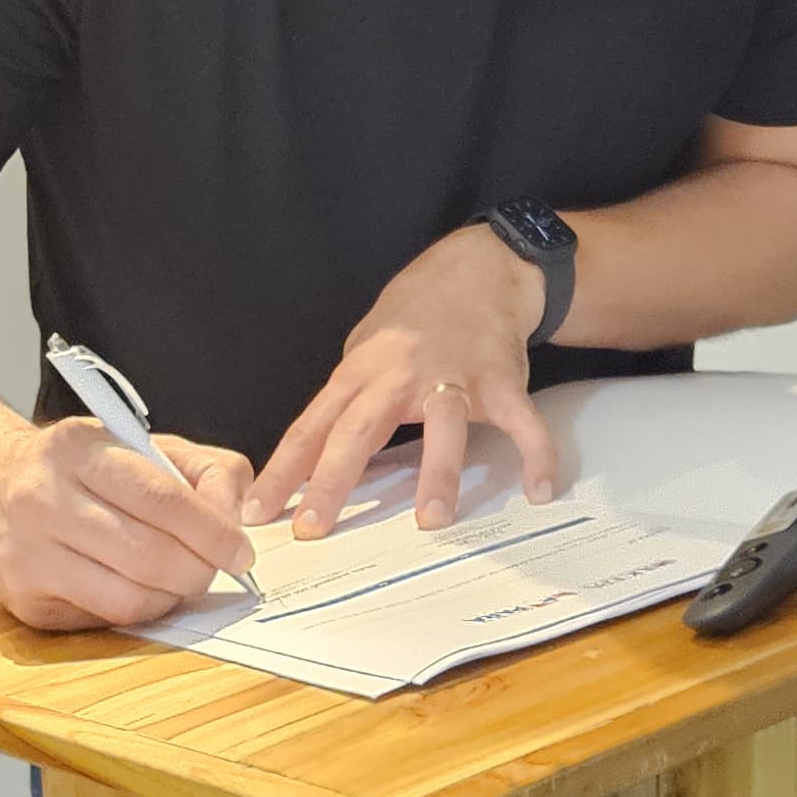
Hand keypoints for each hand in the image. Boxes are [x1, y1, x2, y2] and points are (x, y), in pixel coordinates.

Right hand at [0, 417, 256, 631]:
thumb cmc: (77, 467)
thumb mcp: (139, 442)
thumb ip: (203, 470)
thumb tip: (234, 520)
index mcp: (76, 448)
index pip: (161, 498)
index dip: (213, 531)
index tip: (240, 550)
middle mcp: (42, 500)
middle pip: (148, 555)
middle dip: (198, 570)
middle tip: (216, 569)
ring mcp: (27, 554)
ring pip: (128, 598)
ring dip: (172, 596)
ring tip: (180, 580)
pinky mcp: (24, 600)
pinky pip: (103, 619)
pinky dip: (137, 610)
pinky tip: (139, 588)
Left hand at [250, 225, 556, 539]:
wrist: (479, 269)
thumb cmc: (416, 316)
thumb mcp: (365, 348)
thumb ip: (346, 398)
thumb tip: (316, 451)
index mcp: (361, 373)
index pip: (312, 427)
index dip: (283, 470)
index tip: (258, 511)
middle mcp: (401, 376)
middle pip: (359, 430)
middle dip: (332, 480)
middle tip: (313, 526)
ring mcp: (454, 377)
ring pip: (443, 425)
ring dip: (438, 471)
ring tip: (431, 520)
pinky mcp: (501, 380)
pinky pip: (521, 421)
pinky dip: (535, 453)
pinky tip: (539, 490)